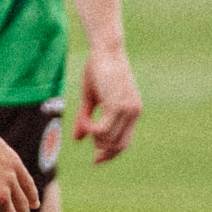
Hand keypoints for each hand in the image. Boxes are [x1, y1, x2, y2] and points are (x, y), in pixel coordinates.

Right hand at [73, 45, 141, 161]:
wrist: (105, 50)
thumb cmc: (98, 69)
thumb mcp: (91, 98)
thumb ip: (86, 118)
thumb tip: (77, 139)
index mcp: (132, 111)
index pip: (124, 142)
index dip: (110, 154)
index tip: (96, 160)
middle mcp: (133, 112)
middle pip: (118, 145)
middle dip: (100, 148)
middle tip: (84, 134)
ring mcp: (127, 110)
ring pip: (109, 139)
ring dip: (93, 136)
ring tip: (84, 121)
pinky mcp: (117, 106)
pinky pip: (102, 129)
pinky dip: (90, 129)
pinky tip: (85, 121)